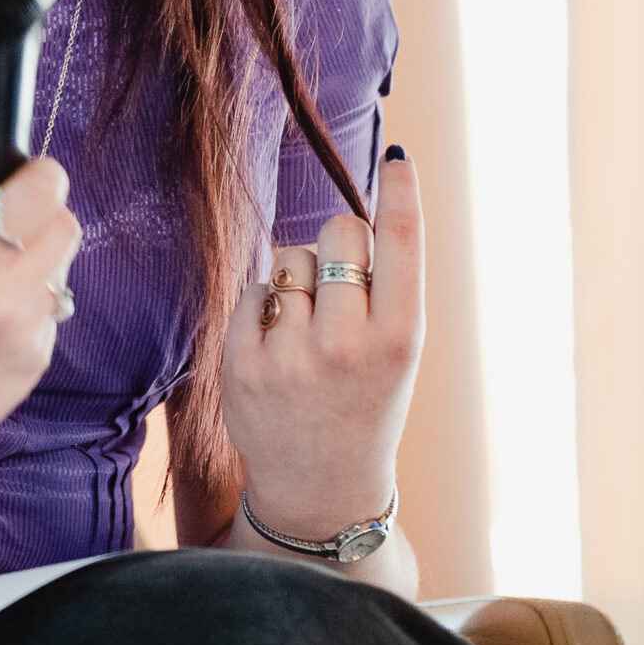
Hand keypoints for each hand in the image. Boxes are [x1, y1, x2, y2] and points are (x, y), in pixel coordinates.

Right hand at [0, 147, 81, 470]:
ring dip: (38, 261)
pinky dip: (28, 306)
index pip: (43, 194)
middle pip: (67, 227)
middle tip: (15, 218)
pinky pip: (49, 315)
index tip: (31, 174)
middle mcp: (5, 299)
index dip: (41, 175)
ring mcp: (26, 335)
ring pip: (62, 272)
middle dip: (45, 214)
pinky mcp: (35, 364)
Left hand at [220, 149, 423, 538]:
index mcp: (400, 341)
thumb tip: (357, 211)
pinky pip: (254, 288)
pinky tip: (279, 347)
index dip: (402, 195)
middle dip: (341, 242)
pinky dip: (266, 305)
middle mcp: (346, 346)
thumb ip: (384, 289)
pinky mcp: (241, 363)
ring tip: (312, 331)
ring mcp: (289, 356)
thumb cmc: (366, 400)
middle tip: (343, 285)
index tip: (399, 157)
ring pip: (292, 257)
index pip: (402, 247)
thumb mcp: (398, 353)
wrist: (322, 486)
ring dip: (301, 278)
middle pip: (339, 232)